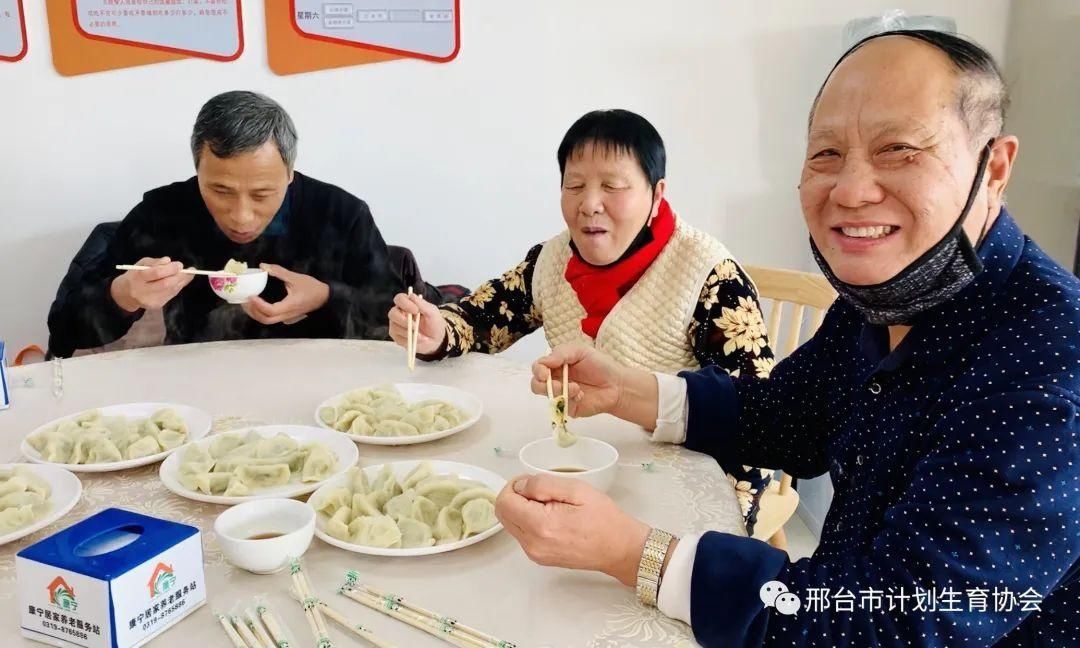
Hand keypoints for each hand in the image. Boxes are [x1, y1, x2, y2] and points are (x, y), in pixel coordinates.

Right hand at [110, 257, 193, 311]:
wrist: (124, 295)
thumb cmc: (134, 275)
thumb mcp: (140, 264)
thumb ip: (154, 262)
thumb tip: (168, 261)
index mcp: (137, 278)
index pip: (155, 273)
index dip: (170, 269)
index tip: (180, 264)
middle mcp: (143, 291)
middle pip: (166, 284)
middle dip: (180, 276)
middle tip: (188, 270)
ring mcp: (150, 300)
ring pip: (171, 290)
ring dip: (182, 281)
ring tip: (188, 274)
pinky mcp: (156, 306)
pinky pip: (171, 295)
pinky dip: (178, 287)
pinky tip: (180, 281)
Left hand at [242, 263, 328, 324]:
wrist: (325, 298)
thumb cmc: (312, 288)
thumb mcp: (296, 278)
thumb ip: (279, 272)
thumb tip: (263, 266)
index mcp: (289, 306)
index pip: (270, 310)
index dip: (258, 305)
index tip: (250, 295)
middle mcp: (286, 314)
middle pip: (265, 319)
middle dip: (253, 311)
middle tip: (244, 300)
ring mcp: (286, 317)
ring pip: (267, 321)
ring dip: (255, 313)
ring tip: (247, 302)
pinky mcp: (285, 315)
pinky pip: (270, 318)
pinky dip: (260, 313)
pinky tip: (255, 304)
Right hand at [388, 292, 446, 354]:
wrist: (437, 339)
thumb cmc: (434, 323)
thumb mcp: (432, 312)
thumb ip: (422, 304)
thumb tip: (411, 296)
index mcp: (407, 304)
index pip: (399, 299)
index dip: (405, 303)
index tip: (416, 310)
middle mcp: (399, 313)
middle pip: (393, 314)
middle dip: (404, 321)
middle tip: (415, 326)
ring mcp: (396, 325)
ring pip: (395, 327)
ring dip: (409, 332)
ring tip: (421, 336)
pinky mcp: (397, 337)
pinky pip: (398, 338)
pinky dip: (409, 340)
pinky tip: (418, 340)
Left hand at [495, 473, 650, 586]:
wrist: (620, 549)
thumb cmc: (604, 519)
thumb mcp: (577, 489)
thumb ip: (543, 484)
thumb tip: (520, 486)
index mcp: (540, 526)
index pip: (504, 502)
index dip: (514, 485)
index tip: (532, 481)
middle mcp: (532, 544)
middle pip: (503, 514)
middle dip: (516, 497)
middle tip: (541, 491)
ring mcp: (535, 554)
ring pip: (511, 524)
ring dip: (522, 509)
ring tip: (550, 504)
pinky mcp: (539, 558)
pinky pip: (522, 534)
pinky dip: (529, 521)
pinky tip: (551, 517)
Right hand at [532, 345, 660, 426]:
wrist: (617, 384)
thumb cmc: (600, 365)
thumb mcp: (581, 351)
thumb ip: (561, 353)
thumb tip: (544, 362)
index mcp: (556, 364)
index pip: (538, 367)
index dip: (538, 370)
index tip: (545, 373)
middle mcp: (556, 380)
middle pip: (536, 384)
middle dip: (543, 384)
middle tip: (558, 384)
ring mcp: (561, 395)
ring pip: (546, 396)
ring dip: (558, 392)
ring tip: (576, 388)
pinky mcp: (568, 408)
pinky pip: (560, 407)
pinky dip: (570, 400)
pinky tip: (581, 395)